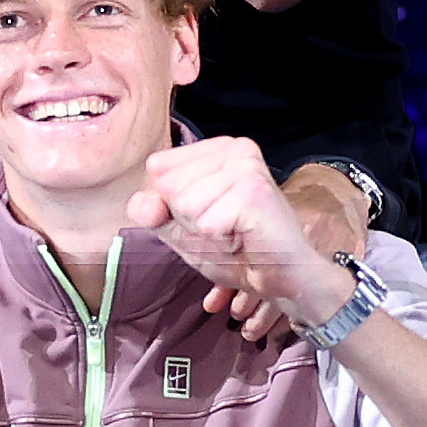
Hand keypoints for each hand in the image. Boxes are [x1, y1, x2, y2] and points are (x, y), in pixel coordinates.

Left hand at [132, 135, 349, 335]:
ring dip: (205, 232)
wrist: (284, 278)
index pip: (158, 168)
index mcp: (218, 148)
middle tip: (225, 228)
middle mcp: (235, 148)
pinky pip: (205, 222)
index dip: (172, 205)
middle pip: (168, 185)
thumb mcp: (182, 230)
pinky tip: (244, 238)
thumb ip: (154, 211)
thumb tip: (142, 202)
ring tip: (235, 233)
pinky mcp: (253, 191)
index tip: (209, 216)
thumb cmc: (238, 252)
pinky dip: (220, 241)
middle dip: (189, 220)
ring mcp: (245, 167)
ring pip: (184, 203)